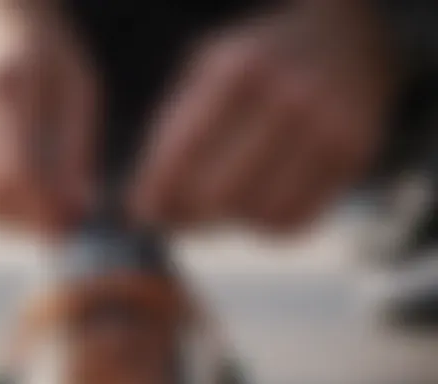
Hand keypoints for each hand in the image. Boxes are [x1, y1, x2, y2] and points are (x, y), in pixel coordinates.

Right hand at [0, 0, 96, 234]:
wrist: (0, 19)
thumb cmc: (51, 57)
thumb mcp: (78, 92)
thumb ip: (77, 152)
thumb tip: (77, 210)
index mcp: (10, 87)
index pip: (22, 174)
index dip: (49, 208)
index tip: (75, 220)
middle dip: (32, 221)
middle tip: (62, 225)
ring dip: (13, 222)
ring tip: (45, 216)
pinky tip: (24, 206)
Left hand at [129, 0, 397, 233]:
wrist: (348, 39)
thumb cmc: (257, 71)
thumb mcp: (207, 78)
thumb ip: (171, 141)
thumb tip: (146, 214)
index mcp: (236, 71)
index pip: (180, 158)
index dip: (155, 197)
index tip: (145, 211)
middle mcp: (286, 96)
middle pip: (216, 196)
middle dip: (189, 217)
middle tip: (182, 217)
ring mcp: (327, 125)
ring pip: (256, 217)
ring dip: (230, 222)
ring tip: (223, 203)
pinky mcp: (354, 154)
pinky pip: (293, 224)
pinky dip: (265, 227)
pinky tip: (258, 204)